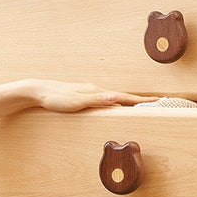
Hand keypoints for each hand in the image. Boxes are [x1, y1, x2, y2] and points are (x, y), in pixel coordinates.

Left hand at [33, 80, 156, 112]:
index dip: (141, 101)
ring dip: (127, 102)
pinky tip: (113, 106)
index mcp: (98, 92)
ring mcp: (89, 92)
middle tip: (154, 103)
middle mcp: (96, 91)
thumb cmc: (56, 98)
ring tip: (139, 106)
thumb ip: (98, 100)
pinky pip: (104, 100)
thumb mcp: (77, 102)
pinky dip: (115, 103)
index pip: (124, 97)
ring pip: (113, 98)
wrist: (38, 91)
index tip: (157, 101)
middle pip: (122, 97)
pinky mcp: (83, 96)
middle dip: (138, 101)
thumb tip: (117, 97)